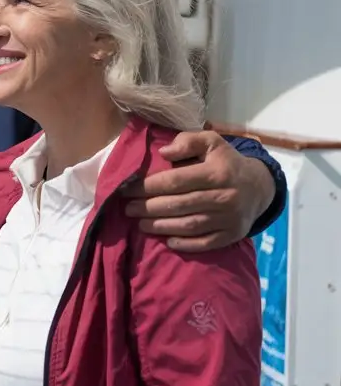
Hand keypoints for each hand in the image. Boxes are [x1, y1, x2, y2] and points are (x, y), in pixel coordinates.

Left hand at [122, 130, 273, 252]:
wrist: (259, 187)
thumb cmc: (226, 163)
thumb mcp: (212, 142)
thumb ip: (188, 141)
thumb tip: (163, 152)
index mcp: (217, 173)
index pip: (175, 181)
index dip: (147, 186)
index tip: (127, 189)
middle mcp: (224, 196)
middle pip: (178, 204)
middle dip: (148, 207)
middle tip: (127, 208)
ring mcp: (229, 218)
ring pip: (189, 225)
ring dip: (160, 226)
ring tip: (140, 223)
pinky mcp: (232, 234)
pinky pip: (206, 243)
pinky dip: (185, 244)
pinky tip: (167, 241)